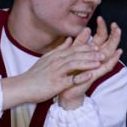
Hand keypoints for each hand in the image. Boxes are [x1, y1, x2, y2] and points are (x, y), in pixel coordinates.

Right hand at [4, 19, 120, 108]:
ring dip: (88, 62)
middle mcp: (56, 62)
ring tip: (100, 61)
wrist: (23, 87)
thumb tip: (70, 39)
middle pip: (76, 55)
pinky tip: (90, 76)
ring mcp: (56, 72)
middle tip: (103, 52)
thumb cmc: (35, 75)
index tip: (97, 46)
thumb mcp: (46, 59)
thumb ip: (59, 49)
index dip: (86, 47)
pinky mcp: (56, 84)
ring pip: (74, 64)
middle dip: (91, 53)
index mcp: (55, 56)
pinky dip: (80, 77)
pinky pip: (70, 80)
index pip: (73, 49)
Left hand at [57, 19, 121, 109]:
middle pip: (107, 44)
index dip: (101, 29)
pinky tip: (118, 52)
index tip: (101, 19)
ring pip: (109, 53)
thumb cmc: (68, 74)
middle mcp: (95, 60)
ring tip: (118, 33)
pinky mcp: (95, 74)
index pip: (99, 39)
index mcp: (90, 54)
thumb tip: (87, 29)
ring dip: (115, 43)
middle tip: (116, 25)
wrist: (64, 90)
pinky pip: (107, 67)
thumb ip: (79, 42)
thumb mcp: (72, 54)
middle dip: (112, 34)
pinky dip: (113, 59)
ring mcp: (96, 67)